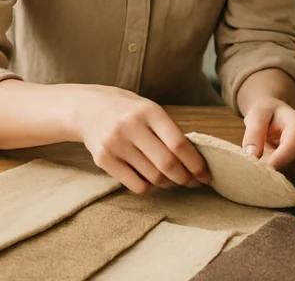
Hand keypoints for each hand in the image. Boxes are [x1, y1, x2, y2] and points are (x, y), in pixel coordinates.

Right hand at [71, 85, 210, 193]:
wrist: (88, 108)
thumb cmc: (128, 111)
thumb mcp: (150, 110)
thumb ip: (170, 131)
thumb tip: (196, 162)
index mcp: (149, 112)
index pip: (178, 144)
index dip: (195, 163)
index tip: (205, 174)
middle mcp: (131, 126)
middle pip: (167, 164)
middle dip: (185, 178)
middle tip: (192, 182)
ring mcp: (115, 143)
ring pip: (152, 177)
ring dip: (167, 183)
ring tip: (171, 180)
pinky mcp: (102, 159)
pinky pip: (135, 184)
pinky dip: (148, 187)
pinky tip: (150, 179)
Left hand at [241, 98, 294, 178]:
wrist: (274, 115)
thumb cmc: (267, 112)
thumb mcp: (257, 114)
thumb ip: (254, 132)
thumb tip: (250, 155)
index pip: (291, 149)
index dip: (274, 161)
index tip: (255, 168)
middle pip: (291, 165)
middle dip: (270, 169)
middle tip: (250, 170)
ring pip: (288, 175)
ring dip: (271, 174)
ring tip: (254, 168)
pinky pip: (286, 177)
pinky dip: (272, 177)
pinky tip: (261, 170)